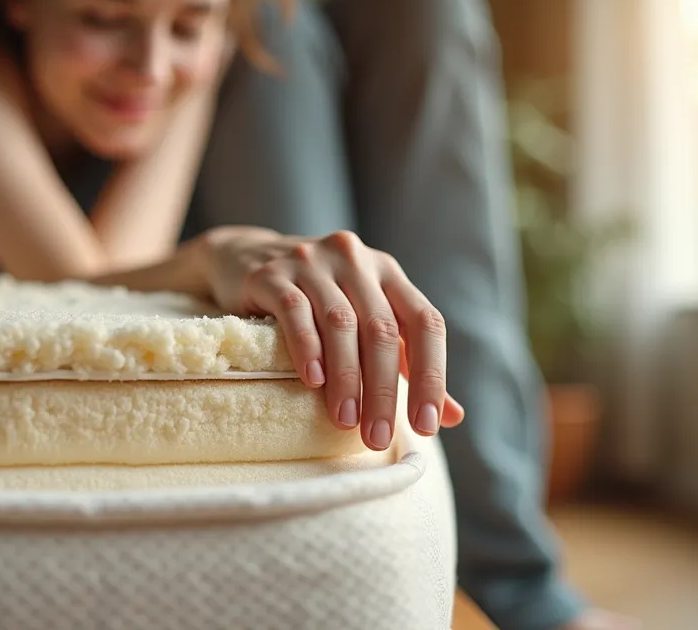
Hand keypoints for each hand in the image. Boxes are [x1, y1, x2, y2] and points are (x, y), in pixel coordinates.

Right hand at [199, 227, 465, 449]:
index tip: (427, 425)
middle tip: (377, 438)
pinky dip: (307, 349)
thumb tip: (452, 418)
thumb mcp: (365, 320)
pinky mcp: (272, 273)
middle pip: (381, 329)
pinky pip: (295, 312)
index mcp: (388, 272)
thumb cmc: (317, 300)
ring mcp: (312, 261)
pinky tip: (313, 382)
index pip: (424, 322)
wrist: (245, 258)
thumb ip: (405, 363)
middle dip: (383, 390)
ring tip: (345, 421)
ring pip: (340, 323)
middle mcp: (356, 259)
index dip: (431, 375)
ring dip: (347, 378)